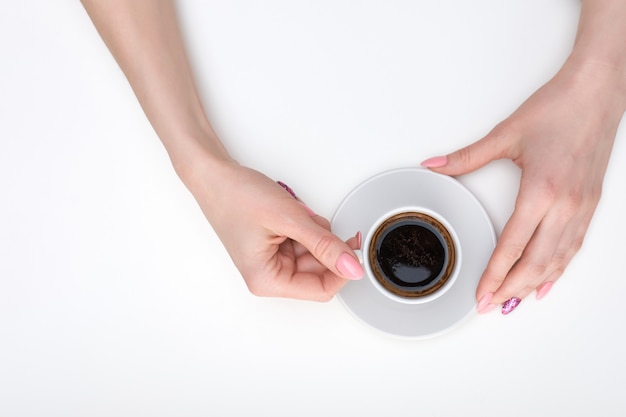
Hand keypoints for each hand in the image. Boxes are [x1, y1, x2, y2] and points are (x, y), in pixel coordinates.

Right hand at [184, 160, 362, 300]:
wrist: (214, 175)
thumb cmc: (236, 196)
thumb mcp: (289, 219)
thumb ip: (325, 245)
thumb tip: (352, 267)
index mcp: (266, 280)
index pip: (321, 289)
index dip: (342, 269)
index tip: (353, 247)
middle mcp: (268, 276)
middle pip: (319, 271)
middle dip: (325, 244)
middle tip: (318, 220)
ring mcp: (271, 262)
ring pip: (314, 255)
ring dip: (315, 232)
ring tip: (297, 214)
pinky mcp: (274, 247)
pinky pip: (304, 243)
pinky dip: (307, 227)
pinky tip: (294, 214)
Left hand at [422, 61, 624, 313]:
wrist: (597, 91)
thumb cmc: (557, 108)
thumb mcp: (506, 134)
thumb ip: (467, 157)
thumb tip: (435, 166)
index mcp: (541, 191)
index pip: (512, 246)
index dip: (495, 276)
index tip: (482, 294)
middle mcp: (565, 206)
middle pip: (535, 263)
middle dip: (511, 289)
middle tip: (491, 307)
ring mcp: (581, 207)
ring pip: (557, 260)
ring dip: (535, 285)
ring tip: (514, 302)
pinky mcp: (590, 203)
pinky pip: (575, 246)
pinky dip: (559, 268)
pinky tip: (548, 281)